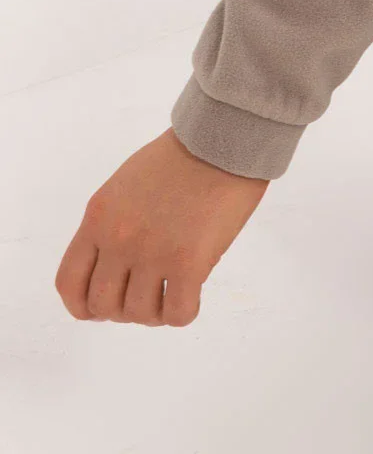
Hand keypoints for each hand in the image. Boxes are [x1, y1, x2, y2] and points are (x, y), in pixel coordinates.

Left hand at [55, 128, 268, 325]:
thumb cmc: (183, 155)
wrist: (223, 138)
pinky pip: (176, 314)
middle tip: (146, 296)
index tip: (100, 309)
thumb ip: (114, 224)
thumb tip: (118, 265)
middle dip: (123, 310)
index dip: (82, 306)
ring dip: (154, 312)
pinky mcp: (188, 263)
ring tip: (171, 294)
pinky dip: (182, 313)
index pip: (69, 283)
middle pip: (103, 306)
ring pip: (139, 314)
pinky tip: (192, 294)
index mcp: (98, 218)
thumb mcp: (125, 186)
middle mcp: (118, 240)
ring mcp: (152, 253)